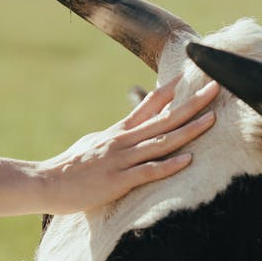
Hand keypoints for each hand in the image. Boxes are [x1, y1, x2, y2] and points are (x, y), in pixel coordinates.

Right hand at [39, 77, 218, 213]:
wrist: (45, 183)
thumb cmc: (69, 168)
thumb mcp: (93, 144)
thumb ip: (113, 138)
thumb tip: (125, 133)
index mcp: (118, 132)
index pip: (148, 106)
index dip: (171, 91)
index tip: (190, 77)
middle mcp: (122, 141)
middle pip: (164, 119)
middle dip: (192, 104)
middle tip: (215, 88)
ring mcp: (121, 160)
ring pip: (161, 141)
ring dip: (189, 130)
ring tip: (212, 119)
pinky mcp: (117, 181)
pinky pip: (148, 171)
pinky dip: (169, 165)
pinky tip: (189, 159)